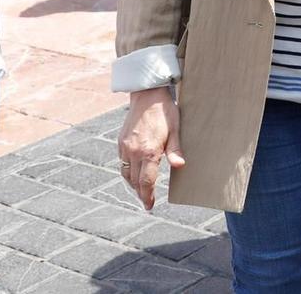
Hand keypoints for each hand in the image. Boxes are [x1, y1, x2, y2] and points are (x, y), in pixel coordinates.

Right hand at [118, 88, 183, 210]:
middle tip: (147, 202)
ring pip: (126, 174)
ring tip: (141, 190)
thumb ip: (175, 150)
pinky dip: (128, 172)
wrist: (147, 95)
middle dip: (140, 193)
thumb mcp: (175, 130)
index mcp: (149, 151)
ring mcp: (125, 147)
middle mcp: (134, 152)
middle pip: (135, 181)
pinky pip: (122, 163)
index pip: (146, 182)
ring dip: (133, 184)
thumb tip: (180, 166)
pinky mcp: (121, 142)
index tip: (149, 206)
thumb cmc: (165, 112)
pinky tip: (135, 173)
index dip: (147, 196)